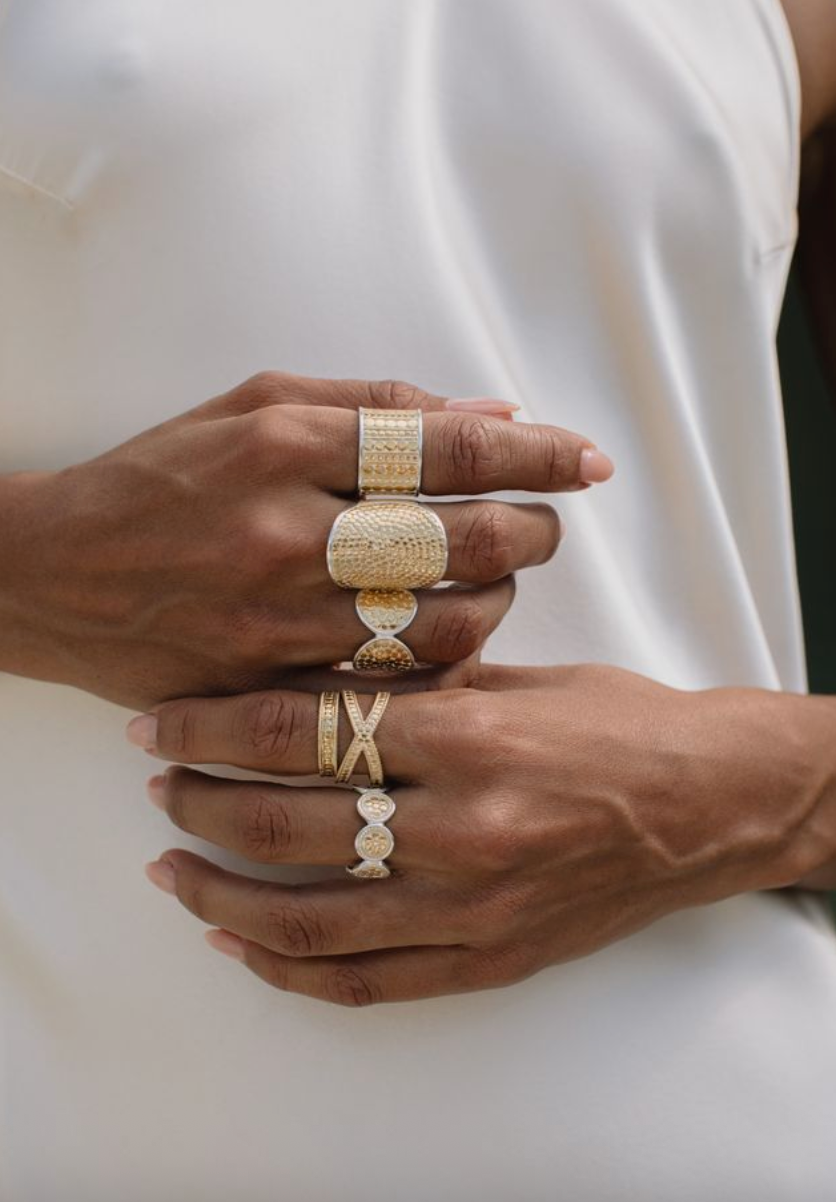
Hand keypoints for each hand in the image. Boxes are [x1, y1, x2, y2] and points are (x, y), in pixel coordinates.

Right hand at [0, 372, 612, 708]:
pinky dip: (442, 662)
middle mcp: (285, 531)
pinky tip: (454, 636)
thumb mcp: (250, 406)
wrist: (52, 575)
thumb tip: (489, 414)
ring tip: (500, 580)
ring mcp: (278, 617)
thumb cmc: (158, 478)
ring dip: (497, 600)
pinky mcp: (270, 683)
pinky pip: (389, 685)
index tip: (586, 462)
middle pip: (459, 539)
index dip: (533, 453)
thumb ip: (372, 405)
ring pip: (439, 623)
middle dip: (531, 531)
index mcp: (282, 443)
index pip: (443, 445)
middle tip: (546, 525)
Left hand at [131, 663, 833, 1004]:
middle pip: (286, 824)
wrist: (709, 805)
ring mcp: (471, 908)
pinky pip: (364, 982)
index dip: (213, 727)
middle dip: (200, 802)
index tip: (160, 724)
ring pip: (306, 920)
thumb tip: (307, 686)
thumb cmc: (618, 725)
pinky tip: (240, 945)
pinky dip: (288, 969)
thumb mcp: (515, 678)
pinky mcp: (485, 959)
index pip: (300, 732)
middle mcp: (461, 829)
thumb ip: (411, 688)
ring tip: (170, 870)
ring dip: (220, 896)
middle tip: (155, 783)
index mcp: (467, 738)